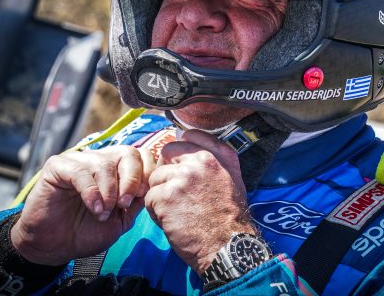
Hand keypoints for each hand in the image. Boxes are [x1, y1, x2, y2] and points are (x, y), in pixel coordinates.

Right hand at [11, 146, 154, 265]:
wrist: (54, 247)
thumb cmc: (86, 232)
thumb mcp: (120, 220)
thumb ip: (136, 202)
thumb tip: (151, 186)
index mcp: (116, 168)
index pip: (142, 155)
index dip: (147, 173)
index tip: (142, 197)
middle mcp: (98, 159)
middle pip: (128, 153)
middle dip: (131, 180)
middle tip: (123, 205)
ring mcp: (78, 160)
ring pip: (105, 164)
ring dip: (109, 192)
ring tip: (103, 213)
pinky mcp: (58, 166)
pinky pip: (80, 172)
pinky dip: (91, 192)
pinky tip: (94, 209)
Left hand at [145, 130, 256, 272]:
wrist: (227, 247)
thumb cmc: (230, 220)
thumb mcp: (233, 180)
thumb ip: (217, 162)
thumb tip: (193, 151)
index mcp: (219, 156)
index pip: (191, 135)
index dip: (181, 148)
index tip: (179, 160)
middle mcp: (201, 161)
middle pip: (168, 151)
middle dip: (165, 169)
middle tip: (171, 189)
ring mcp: (182, 176)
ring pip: (156, 177)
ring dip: (160, 194)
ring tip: (175, 211)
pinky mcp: (166, 195)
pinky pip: (149, 197)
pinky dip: (155, 212)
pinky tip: (170, 221)